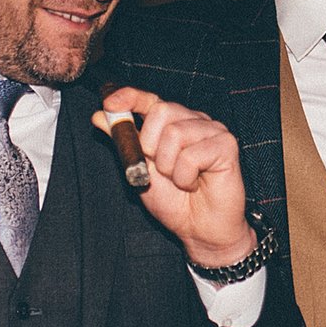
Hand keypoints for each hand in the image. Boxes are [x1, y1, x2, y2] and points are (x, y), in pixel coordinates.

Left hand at [95, 87, 255, 266]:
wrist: (198, 230)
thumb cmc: (174, 202)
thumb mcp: (139, 170)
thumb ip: (124, 142)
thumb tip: (99, 117)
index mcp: (172, 124)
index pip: (150, 100)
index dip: (130, 97)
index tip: (110, 104)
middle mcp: (193, 122)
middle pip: (162, 110)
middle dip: (150, 145)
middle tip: (161, 170)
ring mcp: (212, 131)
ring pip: (176, 133)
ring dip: (169, 167)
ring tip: (181, 181)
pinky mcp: (226, 145)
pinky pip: (192, 154)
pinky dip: (185, 177)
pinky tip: (194, 185)